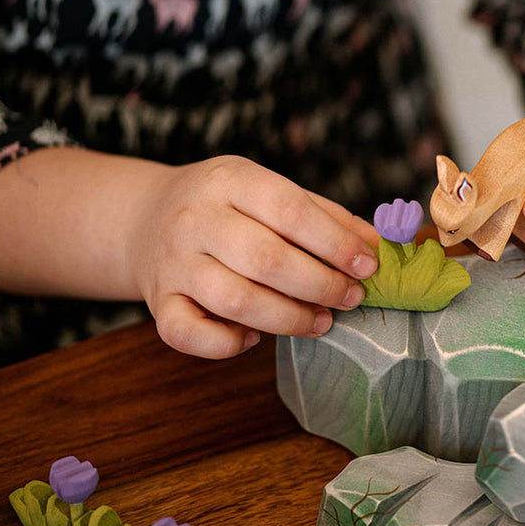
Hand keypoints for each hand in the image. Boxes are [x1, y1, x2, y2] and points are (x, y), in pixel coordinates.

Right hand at [127, 155, 377, 357]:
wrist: (146, 217)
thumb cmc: (227, 206)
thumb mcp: (269, 190)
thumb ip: (324, 216)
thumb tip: (377, 246)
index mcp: (231, 180)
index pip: (290, 210)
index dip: (335, 243)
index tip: (368, 266)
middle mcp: (196, 218)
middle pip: (266, 259)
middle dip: (321, 285)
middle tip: (351, 298)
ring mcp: (173, 262)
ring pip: (235, 301)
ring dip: (289, 318)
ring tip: (322, 321)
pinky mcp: (158, 302)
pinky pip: (188, 334)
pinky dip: (227, 345)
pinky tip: (255, 337)